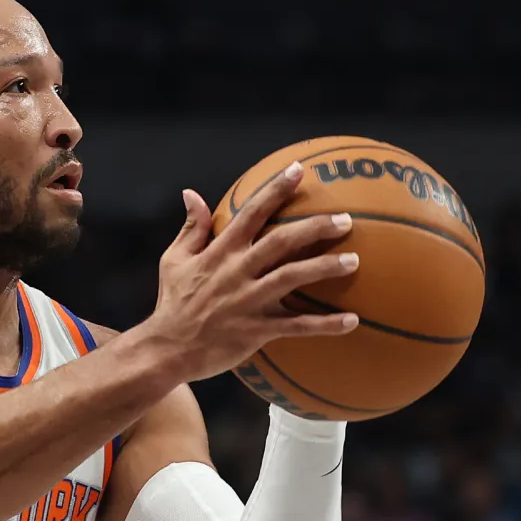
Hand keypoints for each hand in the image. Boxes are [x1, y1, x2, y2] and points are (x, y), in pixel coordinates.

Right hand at [145, 165, 358, 381]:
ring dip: (325, 268)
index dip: (275, 190)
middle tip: (345, 219)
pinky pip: (296, 327)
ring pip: (292, 278)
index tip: (299, 171)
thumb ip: (191, 227)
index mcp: (219, 251)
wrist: (167, 349)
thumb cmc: (173, 302)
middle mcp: (237, 271)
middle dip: (314, 228)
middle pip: (281, 242)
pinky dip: (325, 325)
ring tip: (354, 261)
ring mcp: (248, 301)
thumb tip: (191, 193)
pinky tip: (352, 321)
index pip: (251, 212)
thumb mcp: (174, 260)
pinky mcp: (256, 330)